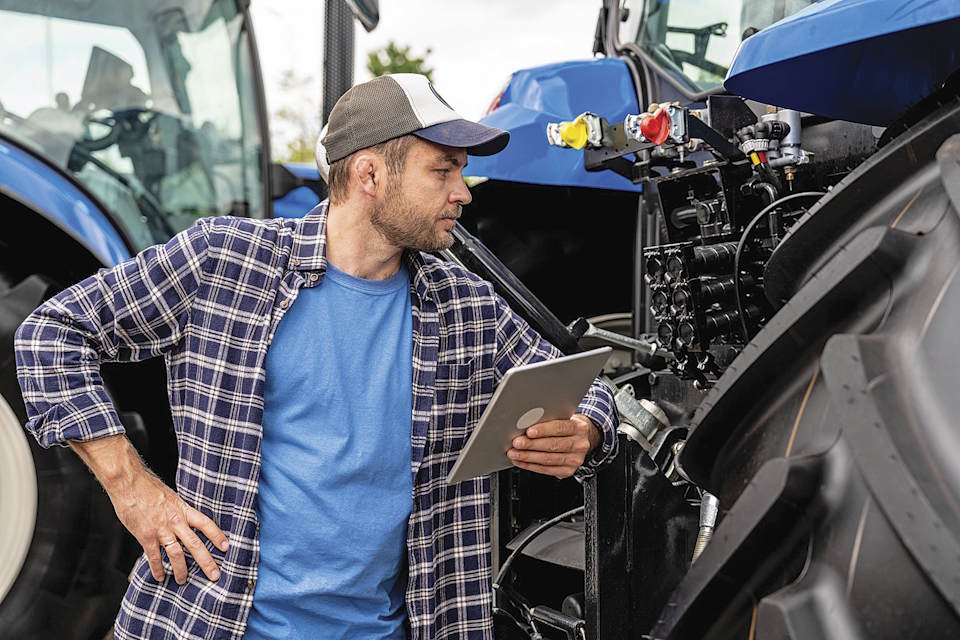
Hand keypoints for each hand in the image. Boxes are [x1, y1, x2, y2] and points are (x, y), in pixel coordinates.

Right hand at [110, 469, 229, 584]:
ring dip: (181, 570)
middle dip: (206, 562)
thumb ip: (178, 510)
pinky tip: (160, 577)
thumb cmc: (147, 487)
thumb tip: (184, 520)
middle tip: (214, 575)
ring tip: (183, 580)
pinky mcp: (145, 536)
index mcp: (183, 509)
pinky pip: (154, 557)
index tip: (226, 547)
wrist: (128, 483)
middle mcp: (175, 521)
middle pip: (195, 544)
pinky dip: (158, 569)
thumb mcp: (170, 496)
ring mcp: (160, 530)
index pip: (206, 524)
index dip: (217, 536)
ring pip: (176, 555)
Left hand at [507, 414, 601, 478]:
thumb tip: (526, 424)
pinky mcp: (568, 471)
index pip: (560, 428)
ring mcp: (575, 460)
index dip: (543, 430)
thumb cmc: (568, 427)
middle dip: (532, 445)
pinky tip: (521, 462)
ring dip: (528, 457)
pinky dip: (531, 466)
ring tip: (514, 453)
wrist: (583, 440)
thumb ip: (549, 420)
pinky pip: (547, 470)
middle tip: (517, 443)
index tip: (529, 432)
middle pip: (553, 445)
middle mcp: (580, 444)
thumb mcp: (563, 418)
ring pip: (548, 459)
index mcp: (579, 428)